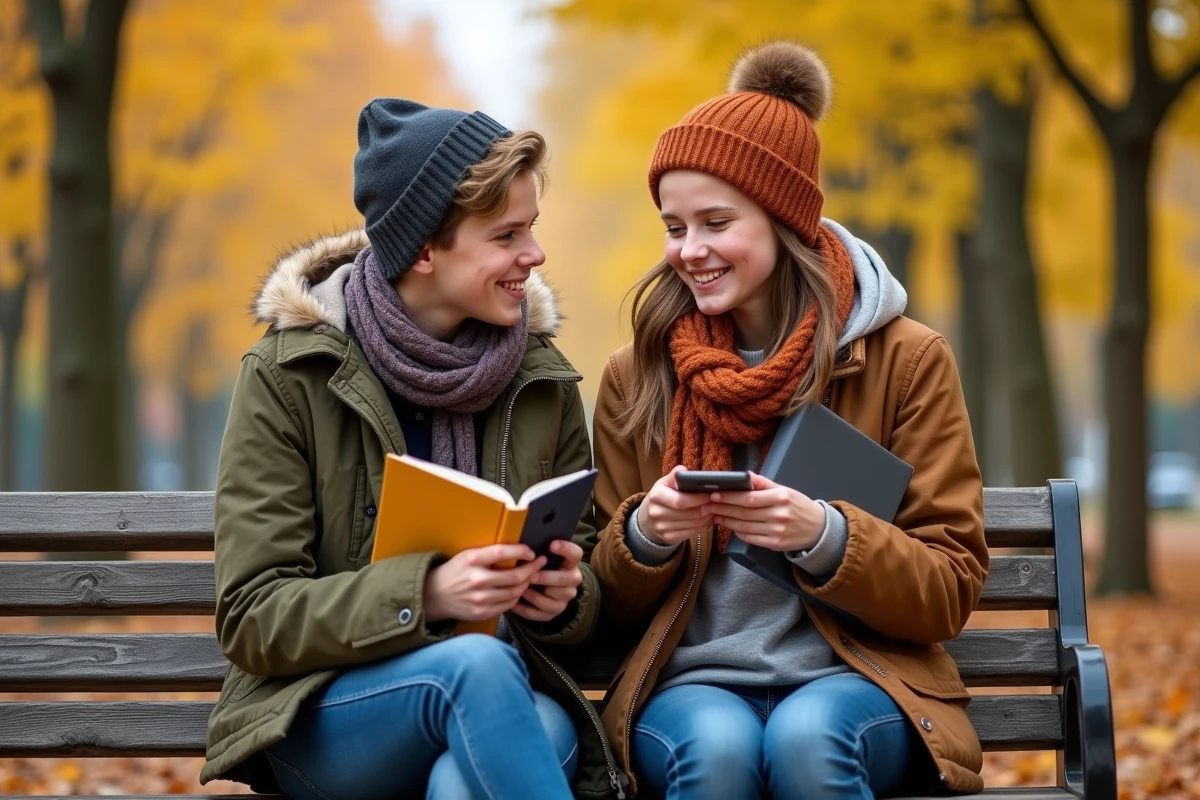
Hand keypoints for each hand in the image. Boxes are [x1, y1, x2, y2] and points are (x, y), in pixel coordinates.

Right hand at [423, 544, 544, 622]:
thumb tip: (517, 551)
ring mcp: (480, 599)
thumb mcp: (467, 555)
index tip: (530, 552)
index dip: (521, 551)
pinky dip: (516, 597)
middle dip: (532, 569)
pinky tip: (518, 590)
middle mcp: (477, 580)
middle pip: (514, 576)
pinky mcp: (482, 612)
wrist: (434, 595)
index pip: (503, 552)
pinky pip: (507, 605)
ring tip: (530, 577)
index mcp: (472, 560)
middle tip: (540, 563)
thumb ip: (489, 554)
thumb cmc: (454, 572)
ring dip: (526, 583)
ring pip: (514, 592)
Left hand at [511, 539, 584, 621]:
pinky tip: (514, 605)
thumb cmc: (540, 568)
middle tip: (532, 576)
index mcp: (570, 563)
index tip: (552, 545)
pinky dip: (526, 610)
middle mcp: (572, 581)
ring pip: (553, 600)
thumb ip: (538, 552)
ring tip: (521, 590)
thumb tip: (523, 545)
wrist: (542, 590)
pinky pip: (540, 614)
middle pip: (567, 579)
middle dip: (548, 578)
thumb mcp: (542, 559)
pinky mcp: (553, 613)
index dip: (566, 549)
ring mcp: (564, 599)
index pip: (576, 554)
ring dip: (535, 596)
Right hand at [635, 465, 712, 545]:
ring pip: (693, 524)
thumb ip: (674, 476)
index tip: (710, 494)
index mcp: (656, 495)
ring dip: (706, 518)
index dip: (698, 498)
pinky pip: (691, 533)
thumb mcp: (664, 484)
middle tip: (716, 503)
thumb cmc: (662, 497)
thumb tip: (683, 470)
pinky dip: (702, 527)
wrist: (648, 518)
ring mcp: (662, 528)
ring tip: (712, 510)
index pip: (680, 500)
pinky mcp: (668, 538)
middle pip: (689, 514)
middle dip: (705, 508)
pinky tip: (705, 520)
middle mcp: (657, 513)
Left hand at [703, 472, 824, 552]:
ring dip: (727, 521)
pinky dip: (738, 532)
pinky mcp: (775, 544)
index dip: (730, 497)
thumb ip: (763, 483)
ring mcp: (777, 531)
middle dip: (723, 508)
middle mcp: (779, 514)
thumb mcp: (785, 490)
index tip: (714, 494)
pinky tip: (730, 526)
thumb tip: (744, 476)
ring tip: (714, 515)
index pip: (749, 497)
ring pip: (745, 526)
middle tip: (708, 505)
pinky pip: (751, 538)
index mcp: (781, 497)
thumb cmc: (799, 506)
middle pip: (744, 512)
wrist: (819, 529)